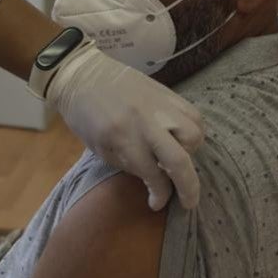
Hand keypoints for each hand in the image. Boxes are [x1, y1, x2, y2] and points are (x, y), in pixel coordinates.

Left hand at [45, 45, 203, 210]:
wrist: (83, 74)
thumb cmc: (84, 115)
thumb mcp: (99, 147)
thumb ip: (129, 163)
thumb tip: (155, 178)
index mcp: (122, 137)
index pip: (151, 175)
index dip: (159, 195)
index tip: (157, 204)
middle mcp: (145, 122)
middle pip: (179, 160)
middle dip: (188, 187)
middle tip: (189, 202)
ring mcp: (160, 105)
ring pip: (194, 135)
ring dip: (192, 154)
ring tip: (181, 159)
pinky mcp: (168, 93)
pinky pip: (194, 115)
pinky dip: (194, 131)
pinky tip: (183, 138)